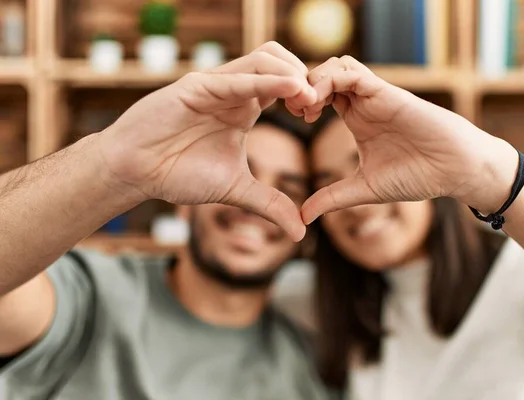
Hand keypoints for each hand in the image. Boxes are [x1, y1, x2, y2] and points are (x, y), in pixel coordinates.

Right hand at [97, 42, 315, 240]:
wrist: (136, 173)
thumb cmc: (178, 174)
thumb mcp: (235, 191)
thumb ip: (269, 205)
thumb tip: (300, 232)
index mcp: (245, 108)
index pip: (284, 85)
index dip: (306, 94)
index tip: (318, 116)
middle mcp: (233, 91)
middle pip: (279, 61)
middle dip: (305, 77)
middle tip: (317, 105)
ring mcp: (215, 86)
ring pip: (263, 60)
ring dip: (291, 73)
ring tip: (308, 98)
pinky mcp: (195, 87)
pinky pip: (235, 78)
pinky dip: (265, 80)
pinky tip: (290, 88)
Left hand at [294, 56, 517, 223]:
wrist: (453, 170)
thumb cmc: (417, 177)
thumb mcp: (364, 189)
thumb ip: (332, 199)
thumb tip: (302, 217)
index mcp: (356, 118)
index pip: (320, 95)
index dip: (301, 101)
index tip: (291, 118)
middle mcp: (363, 103)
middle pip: (323, 75)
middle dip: (301, 87)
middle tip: (291, 109)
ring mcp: (374, 96)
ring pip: (336, 66)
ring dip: (313, 80)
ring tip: (304, 107)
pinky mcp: (386, 92)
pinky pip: (353, 72)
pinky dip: (330, 80)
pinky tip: (318, 102)